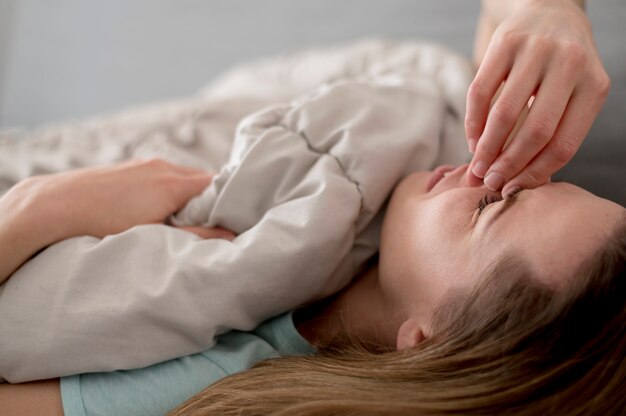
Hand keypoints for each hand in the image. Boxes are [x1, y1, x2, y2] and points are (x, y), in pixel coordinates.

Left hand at [13, 158, 231, 241]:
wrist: (55, 205)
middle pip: (202, 180)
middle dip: (208, 201)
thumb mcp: (154, 235)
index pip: (218, 185)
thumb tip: (230, 236)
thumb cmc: (103, 223)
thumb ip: (196, 235)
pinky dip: (169, 190)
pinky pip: (163, 175)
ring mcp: (145, 163)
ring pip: (182, 177)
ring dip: (187, 196)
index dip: (227, 202)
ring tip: (177, 221)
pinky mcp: (131, 166)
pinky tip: (154, 209)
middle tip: (206, 226)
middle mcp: (163, 166)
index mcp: (173, 183)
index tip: (229, 222)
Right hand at [465, 0, 609, 196]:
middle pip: (536, 132)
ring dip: (487, 147)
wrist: (550, 12)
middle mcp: (570, 65)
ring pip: (505, 114)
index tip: (512, 189)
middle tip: (490, 182)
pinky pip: (481, 92)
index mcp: (594, 86)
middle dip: (508, 164)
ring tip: (477, 166)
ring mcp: (537, 51)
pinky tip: (472, 139)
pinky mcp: (505, 43)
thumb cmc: (561, 68)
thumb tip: (526, 182)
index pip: (564, 144)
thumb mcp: (573, 95)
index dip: (535, 173)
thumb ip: (555, 133)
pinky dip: (472, 122)